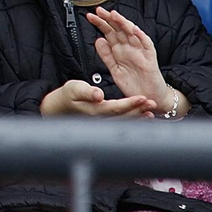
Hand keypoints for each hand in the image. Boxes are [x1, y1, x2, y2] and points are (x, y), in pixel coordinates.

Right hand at [39, 79, 154, 117]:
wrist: (58, 108)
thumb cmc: (66, 96)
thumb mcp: (73, 88)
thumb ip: (86, 92)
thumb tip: (99, 95)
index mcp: (95, 111)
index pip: (117, 108)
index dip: (131, 104)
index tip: (143, 98)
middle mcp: (101, 119)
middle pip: (124, 116)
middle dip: (139, 110)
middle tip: (153, 103)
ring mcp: (103, 122)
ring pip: (124, 121)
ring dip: (138, 116)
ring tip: (150, 111)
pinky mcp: (104, 122)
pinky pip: (121, 122)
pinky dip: (132, 119)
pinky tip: (141, 116)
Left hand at [86, 7, 175, 114]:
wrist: (149, 98)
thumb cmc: (133, 84)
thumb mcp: (115, 70)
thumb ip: (106, 56)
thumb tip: (98, 40)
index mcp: (120, 50)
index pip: (109, 32)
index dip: (101, 24)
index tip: (90, 16)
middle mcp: (130, 48)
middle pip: (119, 29)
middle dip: (109, 19)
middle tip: (99, 11)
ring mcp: (140, 52)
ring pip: (132, 33)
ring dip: (124, 24)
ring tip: (114, 15)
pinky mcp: (150, 59)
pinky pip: (147, 45)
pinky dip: (141, 36)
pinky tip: (134, 30)